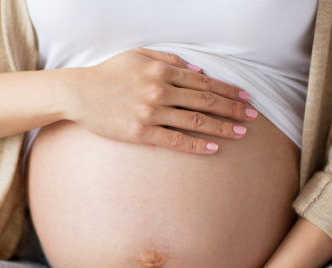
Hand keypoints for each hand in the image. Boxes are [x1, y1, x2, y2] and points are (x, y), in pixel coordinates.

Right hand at [63, 47, 256, 154]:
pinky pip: (175, 140)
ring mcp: (151, 112)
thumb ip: (169, 60)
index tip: (246, 97)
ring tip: (241, 133)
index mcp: (161, 70)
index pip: (204, 81)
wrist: (78, 93)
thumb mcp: (138, 55)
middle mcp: (160, 90)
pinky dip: (196, 145)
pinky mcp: (141, 133)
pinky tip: (213, 149)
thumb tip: (197, 70)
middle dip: (233, 108)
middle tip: (253, 116)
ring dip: (222, 127)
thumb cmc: (109, 73)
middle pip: (206, 100)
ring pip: (195, 121)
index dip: (228, 90)